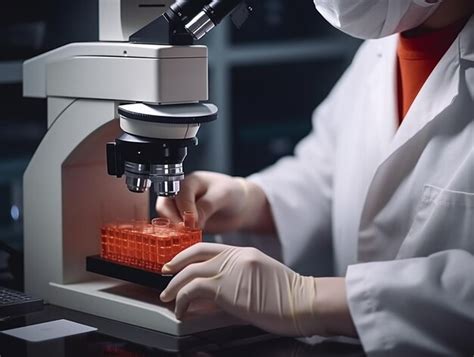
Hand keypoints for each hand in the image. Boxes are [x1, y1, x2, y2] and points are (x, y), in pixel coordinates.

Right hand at [156, 171, 274, 233]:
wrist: (239, 206)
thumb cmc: (232, 194)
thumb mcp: (224, 195)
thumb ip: (207, 205)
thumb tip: (191, 221)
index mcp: (190, 182)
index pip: (178, 193)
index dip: (184, 209)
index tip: (193, 222)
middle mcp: (180, 194)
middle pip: (164, 205)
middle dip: (173, 220)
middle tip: (186, 231)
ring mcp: (179, 208)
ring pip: (165, 219)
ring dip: (173, 230)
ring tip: (188, 237)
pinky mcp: (181, 223)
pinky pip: (172, 230)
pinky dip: (177, 237)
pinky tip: (188, 241)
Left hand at [159, 243, 323, 336]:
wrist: (305, 303)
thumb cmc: (288, 298)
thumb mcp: (259, 283)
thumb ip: (233, 284)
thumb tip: (206, 297)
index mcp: (244, 252)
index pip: (208, 247)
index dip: (188, 254)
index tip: (176, 263)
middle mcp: (236, 256)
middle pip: (195, 255)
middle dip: (175, 265)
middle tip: (165, 275)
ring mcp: (231, 269)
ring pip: (190, 273)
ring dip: (175, 288)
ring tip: (169, 300)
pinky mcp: (227, 287)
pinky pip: (194, 290)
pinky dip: (183, 301)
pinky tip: (182, 311)